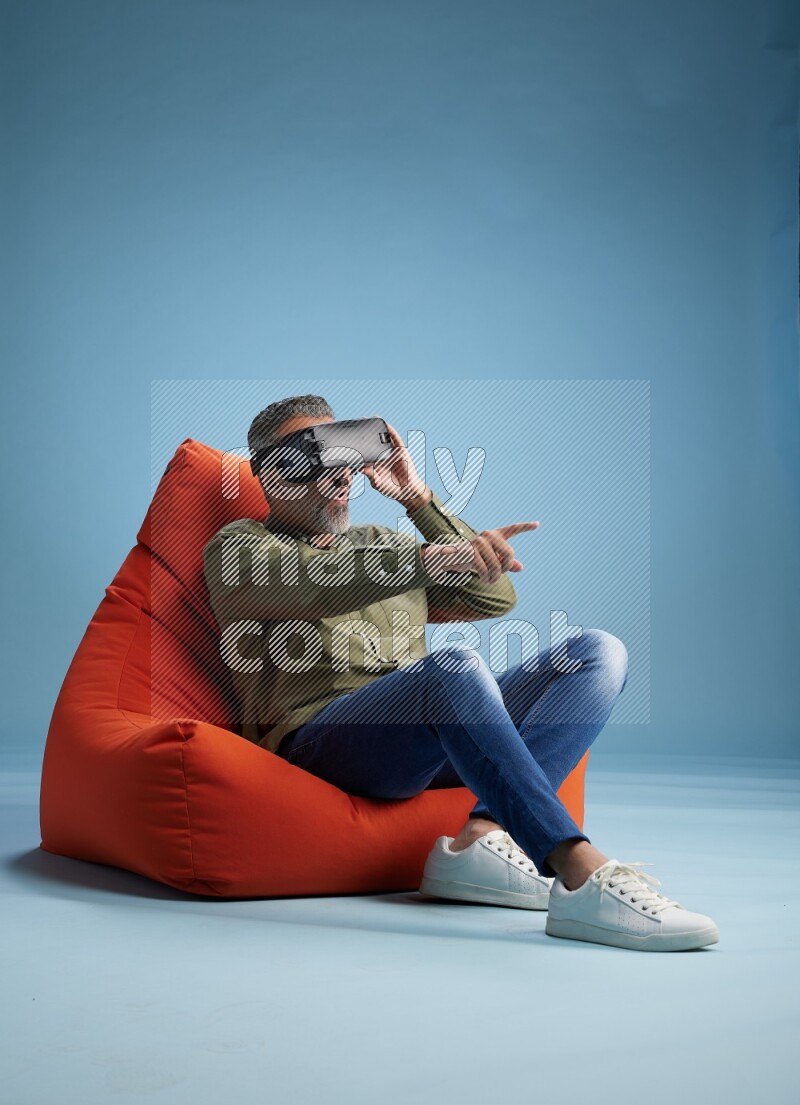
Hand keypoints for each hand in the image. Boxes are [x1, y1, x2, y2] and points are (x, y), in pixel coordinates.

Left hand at [362, 416, 427, 503]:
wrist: (406, 491)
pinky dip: (390, 430)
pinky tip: (384, 424)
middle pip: (373, 440)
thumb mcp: (377, 483)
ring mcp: (391, 451)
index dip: (359, 443)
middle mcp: (382, 455)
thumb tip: (360, 468)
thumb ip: (370, 475)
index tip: (350, 436)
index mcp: (375, 462)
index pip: (365, 450)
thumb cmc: (391, 488)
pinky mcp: (400, 450)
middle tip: (358, 422)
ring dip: (378, 427)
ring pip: (384, 437)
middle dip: (366, 431)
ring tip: (370, 418)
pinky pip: (395, 438)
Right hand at [421, 521, 539, 583]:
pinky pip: (485, 570)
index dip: (525, 527)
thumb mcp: (492, 561)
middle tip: (498, 575)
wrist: (451, 558)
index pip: (512, 529)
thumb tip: (521, 567)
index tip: (537, 524)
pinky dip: (486, 579)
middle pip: (510, 554)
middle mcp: (488, 535)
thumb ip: (506, 563)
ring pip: (497, 565)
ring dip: (495, 577)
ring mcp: (479, 542)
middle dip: (505, 569)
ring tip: (490, 580)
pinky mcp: (471, 551)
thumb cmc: (474, 559)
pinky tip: (484, 580)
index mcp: (495, 535)